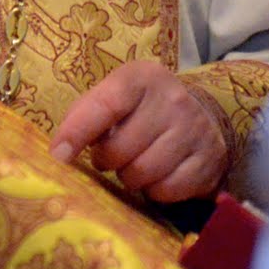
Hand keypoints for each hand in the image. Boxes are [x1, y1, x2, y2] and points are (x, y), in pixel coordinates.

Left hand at [51, 60, 229, 201]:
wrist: (198, 118)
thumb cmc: (141, 111)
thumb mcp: (115, 98)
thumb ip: (84, 115)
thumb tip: (59, 153)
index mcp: (143, 77)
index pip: (107, 104)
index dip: (78, 131)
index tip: (59, 155)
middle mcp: (173, 99)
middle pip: (121, 149)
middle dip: (108, 160)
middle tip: (111, 156)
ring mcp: (195, 129)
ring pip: (142, 173)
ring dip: (130, 177)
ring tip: (134, 164)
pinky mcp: (209, 159)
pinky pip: (166, 190)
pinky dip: (155, 191)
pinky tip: (158, 176)